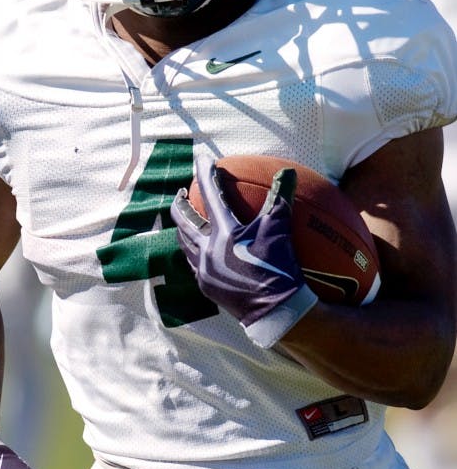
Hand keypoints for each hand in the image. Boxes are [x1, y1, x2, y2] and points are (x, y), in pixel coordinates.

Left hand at [171, 155, 317, 347]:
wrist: (276, 310)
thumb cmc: (280, 267)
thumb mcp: (281, 231)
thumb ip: (281, 198)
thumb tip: (287, 172)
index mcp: (224, 233)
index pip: (211, 195)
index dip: (206, 174)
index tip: (201, 159)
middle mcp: (208, 251)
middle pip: (184, 222)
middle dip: (180, 204)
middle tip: (181, 193)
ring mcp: (205, 271)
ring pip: (185, 244)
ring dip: (183, 229)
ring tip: (186, 221)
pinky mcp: (207, 287)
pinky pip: (193, 265)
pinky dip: (193, 252)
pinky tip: (199, 251)